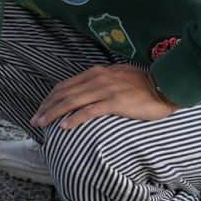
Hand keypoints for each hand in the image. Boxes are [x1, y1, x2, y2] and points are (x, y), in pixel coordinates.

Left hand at [32, 66, 177, 130]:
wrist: (165, 84)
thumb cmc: (143, 84)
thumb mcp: (117, 77)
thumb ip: (100, 82)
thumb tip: (86, 93)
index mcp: (95, 73)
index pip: (65, 85)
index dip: (50, 98)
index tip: (41, 109)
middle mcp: (97, 78)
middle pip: (64, 93)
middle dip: (47, 107)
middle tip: (34, 120)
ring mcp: (106, 89)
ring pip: (72, 101)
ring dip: (54, 113)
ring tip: (43, 124)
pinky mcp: (116, 101)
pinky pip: (91, 110)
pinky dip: (75, 118)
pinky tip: (65, 126)